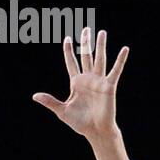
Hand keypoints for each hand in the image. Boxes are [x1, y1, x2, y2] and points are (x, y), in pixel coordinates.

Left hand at [32, 28, 127, 142]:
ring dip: (100, 46)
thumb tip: (34, 96)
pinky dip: (120, 61)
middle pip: (86, 56)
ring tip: (101, 32)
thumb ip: (50, 101)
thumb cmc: (79, 122)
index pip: (71, 62)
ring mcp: (99, 81)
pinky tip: (124, 49)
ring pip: (99, 59)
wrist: (94, 131)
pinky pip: (115, 71)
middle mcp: (88, 79)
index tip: (67, 38)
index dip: (68, 51)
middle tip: (86, 28)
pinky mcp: (109, 86)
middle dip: (85, 43)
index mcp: (76, 83)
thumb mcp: (62, 111)